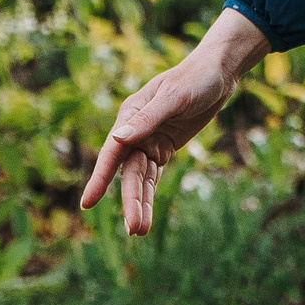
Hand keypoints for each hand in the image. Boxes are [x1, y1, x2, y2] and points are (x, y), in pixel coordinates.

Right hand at [79, 9, 270, 235]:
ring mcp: (150, 141)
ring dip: (140, 203)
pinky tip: (146, 214)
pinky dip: (150, 194)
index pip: (112, 153)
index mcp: (130, 116)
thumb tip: (118, 138)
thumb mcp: (174, 97)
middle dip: (130, 201)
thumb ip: (147, 119)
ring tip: (139, 231)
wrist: (217, 73)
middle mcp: (135, 132)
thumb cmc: (194, 79)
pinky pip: (154, 175)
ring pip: (141, 179)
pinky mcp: (165, 147)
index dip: (100, 179)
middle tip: (134, 230)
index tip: (87, 203)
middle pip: (129, 173)